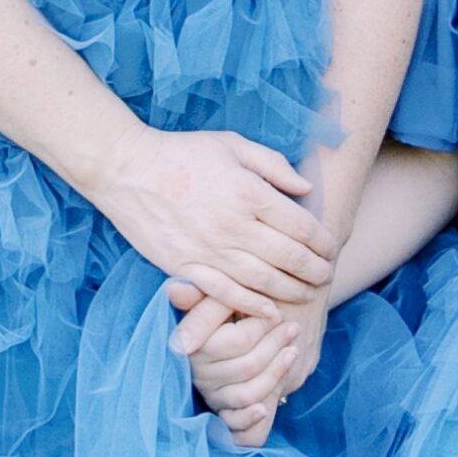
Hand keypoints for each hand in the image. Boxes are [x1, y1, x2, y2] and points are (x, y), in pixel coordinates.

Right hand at [94, 123, 331, 314]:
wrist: (126, 170)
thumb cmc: (181, 152)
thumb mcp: (232, 144)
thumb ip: (272, 165)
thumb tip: (307, 188)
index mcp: (248, 192)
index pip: (301, 225)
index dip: (322, 241)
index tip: (331, 248)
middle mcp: (233, 225)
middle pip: (289, 257)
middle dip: (315, 270)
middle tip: (327, 276)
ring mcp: (209, 250)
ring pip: (263, 280)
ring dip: (291, 291)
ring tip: (307, 294)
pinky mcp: (186, 267)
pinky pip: (226, 293)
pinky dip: (251, 306)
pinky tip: (269, 311)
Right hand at [170, 286, 319, 450]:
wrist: (239, 327)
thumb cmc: (229, 305)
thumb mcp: (217, 293)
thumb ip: (207, 290)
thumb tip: (175, 288)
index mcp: (192, 343)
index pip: (236, 342)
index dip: (261, 327)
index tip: (275, 312)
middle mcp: (198, 372)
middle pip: (247, 366)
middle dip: (275, 346)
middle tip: (293, 328)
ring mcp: (211, 394)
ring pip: (247, 394)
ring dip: (275, 373)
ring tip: (293, 352)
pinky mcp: (224, 414)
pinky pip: (234, 427)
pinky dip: (249, 420)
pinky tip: (263, 409)